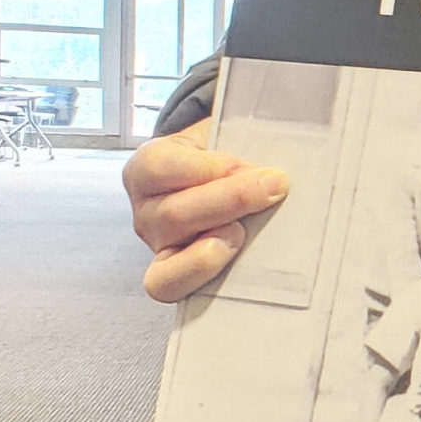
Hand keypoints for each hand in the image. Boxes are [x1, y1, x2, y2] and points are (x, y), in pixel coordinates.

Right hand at [122, 118, 288, 302]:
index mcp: (147, 167)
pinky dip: (205, 276)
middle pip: (173, 214)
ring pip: (172, 258)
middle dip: (230, 201)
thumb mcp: (223, 134)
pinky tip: (236, 259)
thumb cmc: (220, 156)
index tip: (248, 165)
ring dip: (215, 247)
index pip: (161, 167)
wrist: (219, 181)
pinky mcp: (174, 275)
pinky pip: (175, 287)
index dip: (207, 168)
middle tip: (274, 187)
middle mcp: (145, 211)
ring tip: (243, 232)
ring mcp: (158, 248)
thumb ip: (239, 135)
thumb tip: (270, 149)